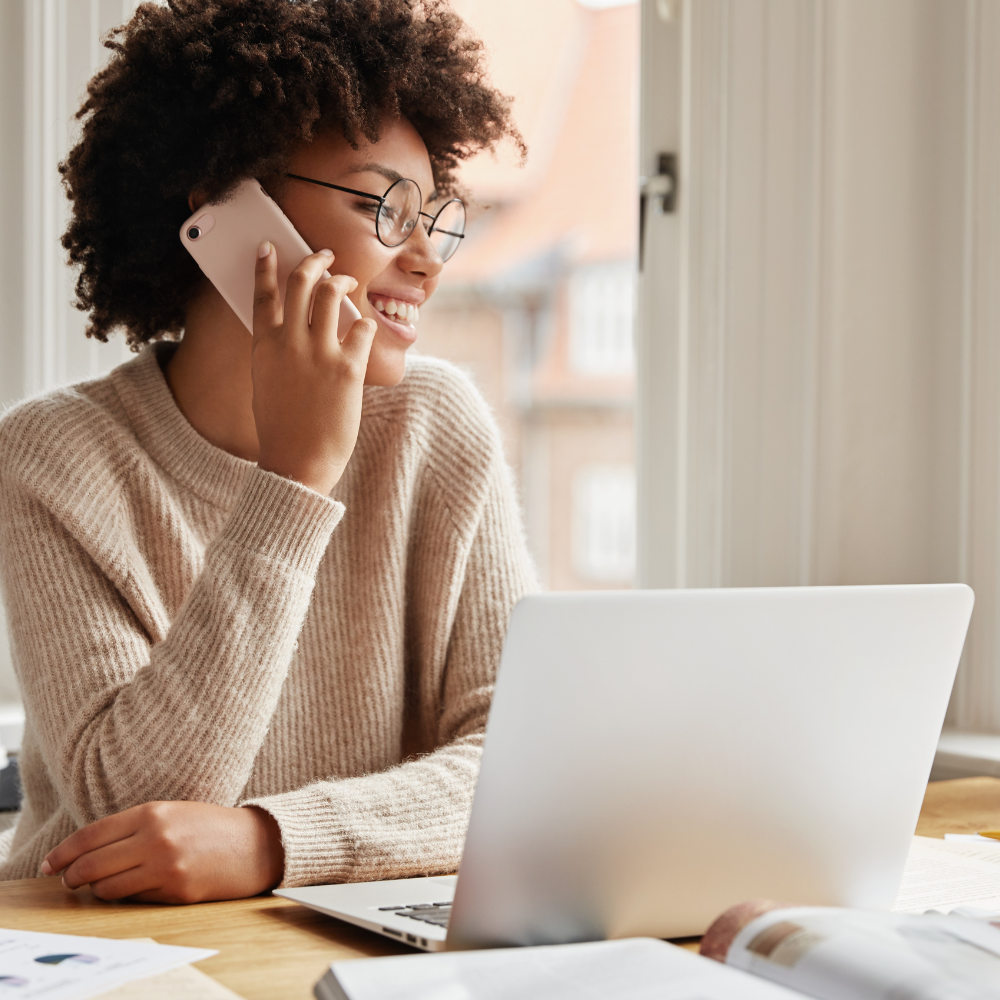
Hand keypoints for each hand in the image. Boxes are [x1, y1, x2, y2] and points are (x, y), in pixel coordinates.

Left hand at [39, 802, 284, 903]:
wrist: (257, 843)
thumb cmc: (212, 827)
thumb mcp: (172, 813)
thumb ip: (134, 826)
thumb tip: (90, 851)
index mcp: (152, 813)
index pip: (91, 835)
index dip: (63, 853)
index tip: (49, 864)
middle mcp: (155, 838)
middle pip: (91, 865)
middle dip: (72, 877)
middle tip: (68, 881)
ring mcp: (165, 866)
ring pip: (107, 888)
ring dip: (99, 891)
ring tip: (104, 886)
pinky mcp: (176, 890)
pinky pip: (133, 900)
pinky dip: (126, 898)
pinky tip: (134, 889)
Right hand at [252, 242, 376, 494]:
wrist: (298, 462)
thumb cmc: (283, 427)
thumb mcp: (267, 382)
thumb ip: (277, 352)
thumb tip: (295, 328)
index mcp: (264, 346)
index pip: (262, 294)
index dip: (265, 266)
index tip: (270, 248)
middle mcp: (289, 343)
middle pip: (300, 282)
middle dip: (314, 261)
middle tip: (325, 257)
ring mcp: (319, 353)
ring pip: (331, 293)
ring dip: (342, 281)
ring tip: (348, 282)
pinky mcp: (348, 367)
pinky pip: (363, 328)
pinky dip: (366, 323)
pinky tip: (365, 329)